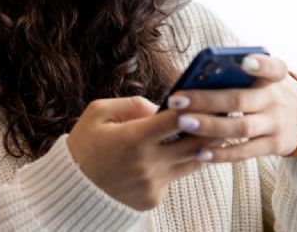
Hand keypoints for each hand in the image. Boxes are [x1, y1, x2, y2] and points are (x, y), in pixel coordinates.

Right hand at [66, 96, 222, 209]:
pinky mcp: (153, 199)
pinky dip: (179, 164)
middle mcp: (147, 164)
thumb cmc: (84, 145)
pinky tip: (182, 152)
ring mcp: (152, 184)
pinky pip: (175, 178)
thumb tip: (161, 105)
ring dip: (204, 146)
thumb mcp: (98, 113)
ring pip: (192, 162)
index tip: (211, 98)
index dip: (198, 107)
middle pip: (195, 143)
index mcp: (133, 138)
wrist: (71, 190)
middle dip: (212, 128)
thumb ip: (132, 103)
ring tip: (216, 130)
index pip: (178, 119)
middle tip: (226, 114)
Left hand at [166, 54, 296, 160]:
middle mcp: (275, 99)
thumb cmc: (271, 92)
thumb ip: (240, 75)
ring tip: (183, 123)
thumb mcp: (267, 78)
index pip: (273, 67)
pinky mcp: (274, 145)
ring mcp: (276, 124)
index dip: (260, 64)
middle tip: (176, 99)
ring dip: (209, 126)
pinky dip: (222, 154)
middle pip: (240, 99)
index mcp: (274, 76)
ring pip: (241, 127)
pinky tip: (200, 152)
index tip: (244, 61)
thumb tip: (195, 77)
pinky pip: (245, 152)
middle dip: (206, 100)